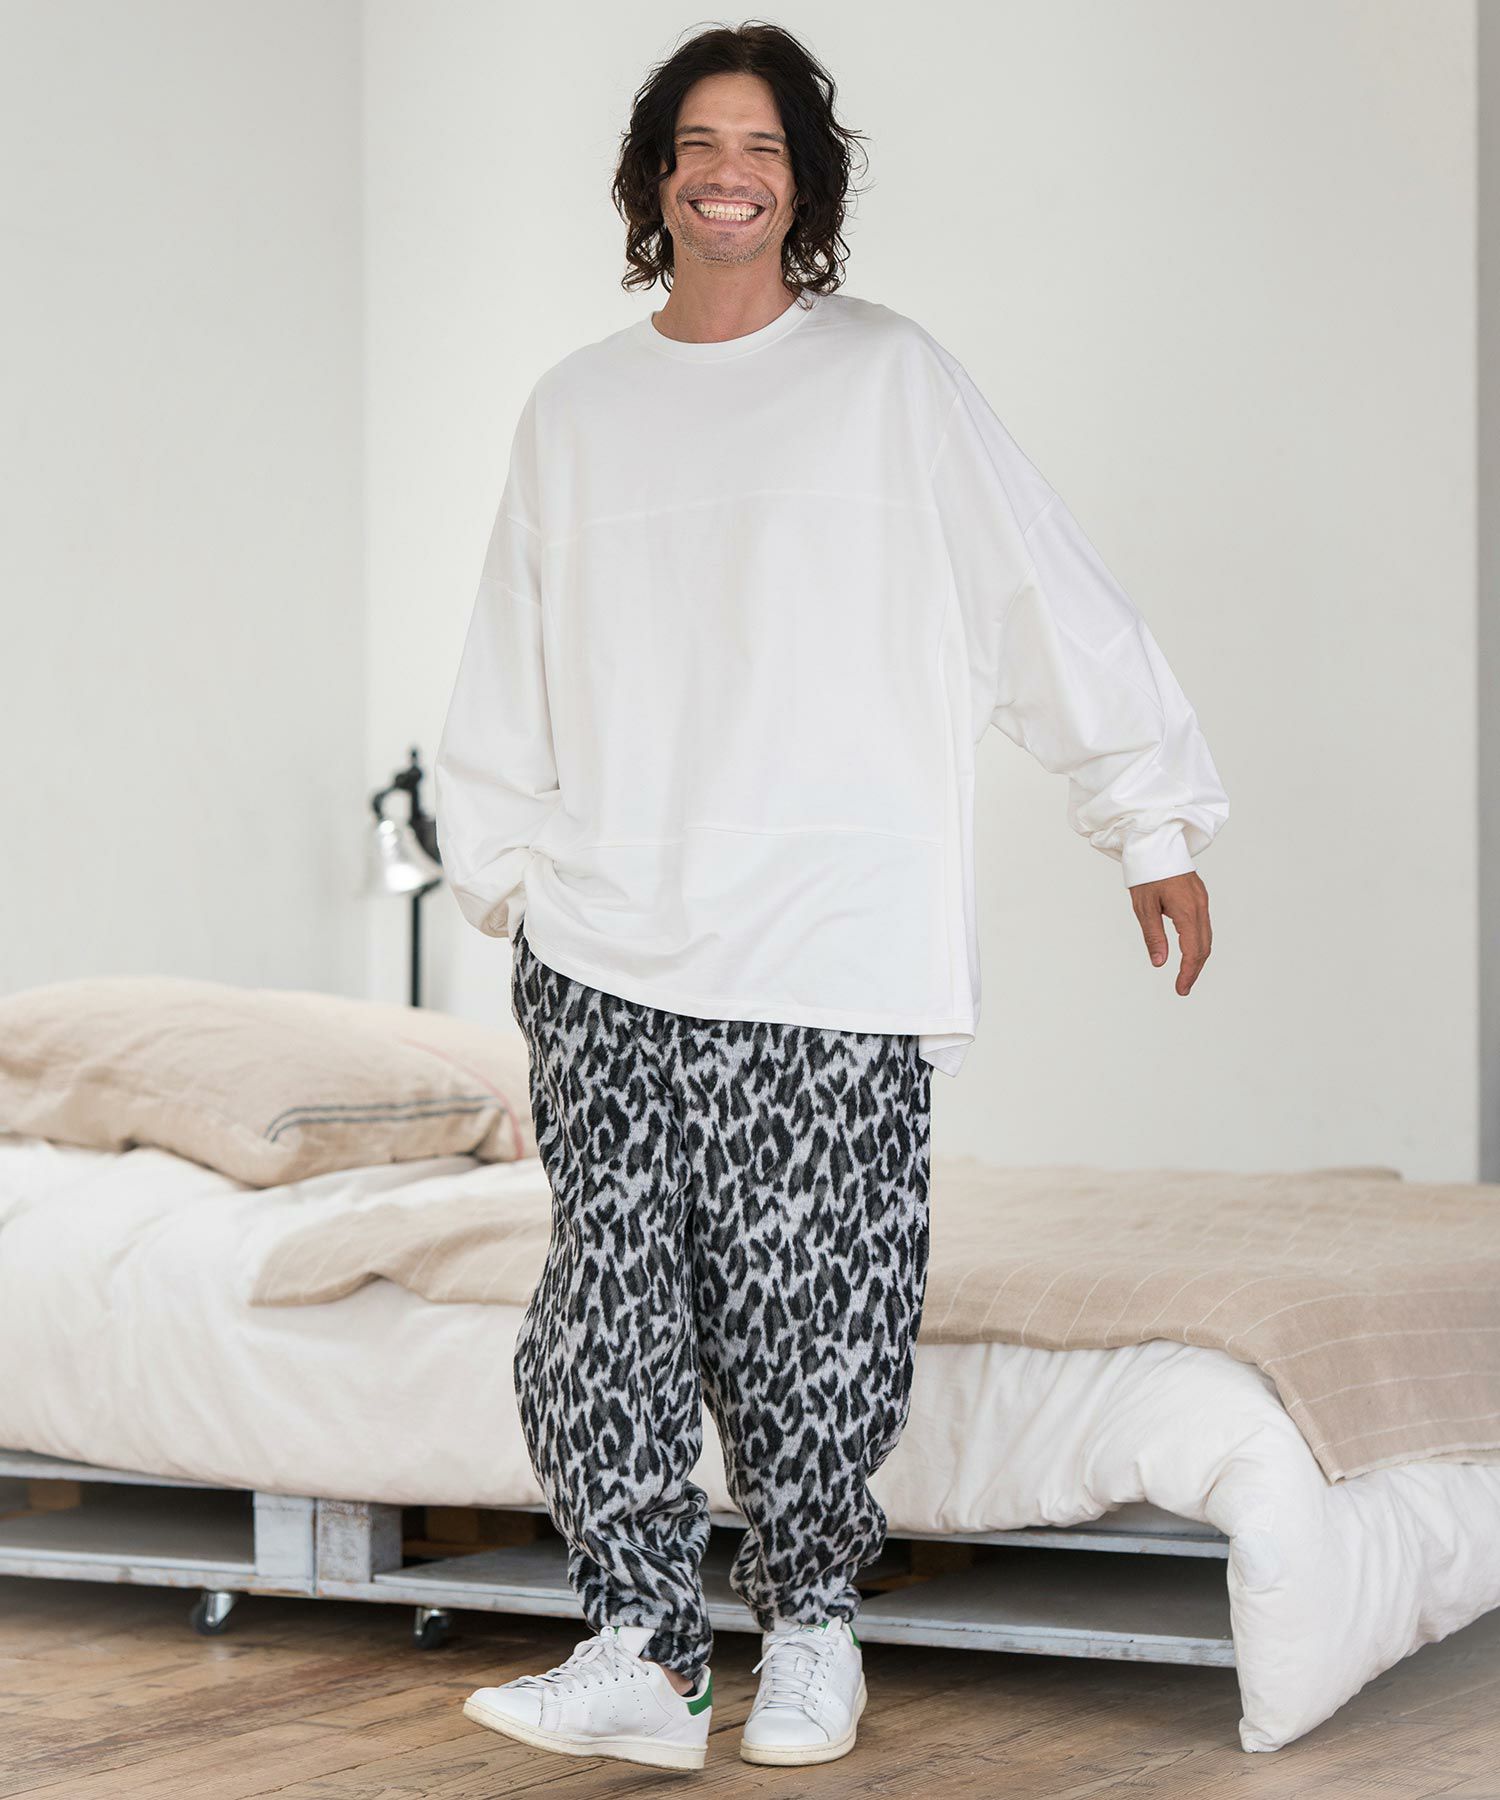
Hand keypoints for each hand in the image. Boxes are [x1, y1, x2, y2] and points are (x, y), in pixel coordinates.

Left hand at [1129, 871, 1211, 994]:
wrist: (1155, 843)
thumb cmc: (1146, 872)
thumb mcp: (1144, 907)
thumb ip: (1153, 936)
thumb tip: (1159, 963)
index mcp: (1187, 910)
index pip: (1193, 950)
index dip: (1188, 972)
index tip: (1181, 989)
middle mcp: (1200, 906)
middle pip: (1204, 947)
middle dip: (1194, 969)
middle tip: (1183, 988)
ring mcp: (1202, 901)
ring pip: (1206, 937)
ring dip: (1198, 958)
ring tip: (1185, 974)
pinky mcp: (1199, 897)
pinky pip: (1204, 926)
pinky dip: (1198, 943)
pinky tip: (1189, 952)